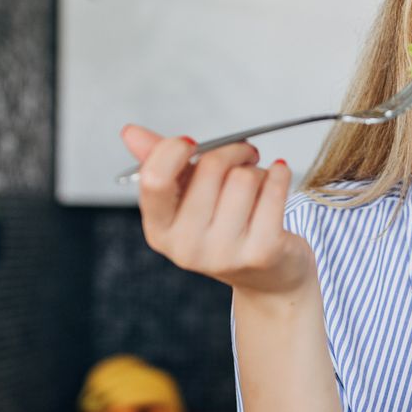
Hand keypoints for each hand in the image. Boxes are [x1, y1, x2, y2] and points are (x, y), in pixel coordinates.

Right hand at [121, 125, 314, 296]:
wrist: (269, 278)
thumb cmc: (226, 229)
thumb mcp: (188, 200)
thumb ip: (160, 165)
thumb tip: (131, 132)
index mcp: (160, 231)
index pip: (155, 179)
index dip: (174, 150)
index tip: (193, 144)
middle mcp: (187, 247)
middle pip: (211, 167)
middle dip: (233, 151)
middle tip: (245, 155)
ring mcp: (225, 254)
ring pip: (245, 177)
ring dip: (257, 170)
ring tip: (259, 182)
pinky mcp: (262, 252)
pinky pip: (274, 191)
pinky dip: (280, 175)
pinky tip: (280, 176)